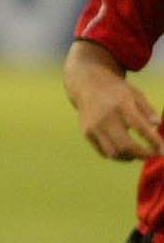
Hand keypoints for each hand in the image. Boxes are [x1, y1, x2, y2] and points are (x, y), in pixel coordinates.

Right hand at [66, 46, 162, 160]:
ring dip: (130, 157)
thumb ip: (148, 110)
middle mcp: (106, 117)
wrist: (86, 85)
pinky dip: (117, 155)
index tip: (163, 151)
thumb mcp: (135, 94)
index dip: (153, 142)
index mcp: (121, 105)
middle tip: (152, 155)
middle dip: (143, 155)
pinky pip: (104, 152)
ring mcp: (94, 126)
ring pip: (114, 153)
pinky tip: (123, 150)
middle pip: (126, 146)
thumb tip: (157, 124)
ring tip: (137, 153)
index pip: (140, 128)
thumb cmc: (116, 90)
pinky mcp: (87, 133)